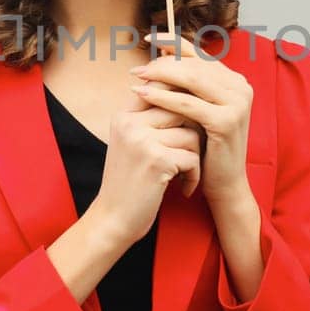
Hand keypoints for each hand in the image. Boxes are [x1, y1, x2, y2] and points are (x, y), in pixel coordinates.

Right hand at [90, 66, 202, 246]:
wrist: (113, 220)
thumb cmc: (129, 183)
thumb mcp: (132, 144)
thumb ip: (152, 120)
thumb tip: (189, 97)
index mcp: (124, 115)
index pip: (162, 90)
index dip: (184, 102)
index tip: (195, 119)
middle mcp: (130, 123)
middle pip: (182, 109)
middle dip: (194, 131)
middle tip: (192, 153)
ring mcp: (142, 140)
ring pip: (192, 133)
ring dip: (195, 157)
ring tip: (185, 173)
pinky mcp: (156, 160)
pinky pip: (193, 157)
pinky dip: (194, 175)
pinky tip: (183, 188)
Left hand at [130, 31, 254, 210]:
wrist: (225, 183)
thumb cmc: (207, 147)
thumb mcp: (199, 110)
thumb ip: (188, 86)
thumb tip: (159, 57)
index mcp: (234, 80)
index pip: (200, 53)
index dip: (173, 42)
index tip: (147, 38)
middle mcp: (240, 86)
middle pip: (194, 64)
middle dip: (162, 63)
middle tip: (137, 68)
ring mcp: (237, 102)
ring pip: (191, 79)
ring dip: (160, 76)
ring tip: (136, 77)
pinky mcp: (227, 120)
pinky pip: (188, 103)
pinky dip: (164, 97)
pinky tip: (144, 95)